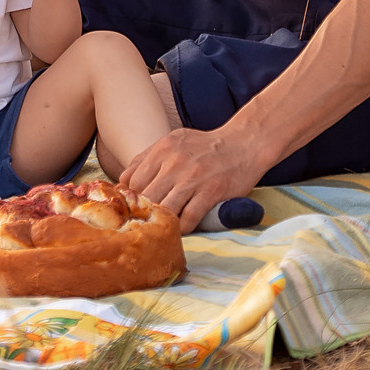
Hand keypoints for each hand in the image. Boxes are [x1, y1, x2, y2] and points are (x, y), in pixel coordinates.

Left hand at [118, 126, 269, 231]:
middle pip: (145, 197)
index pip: (131, 181)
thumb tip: (124, 180)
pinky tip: (182, 228)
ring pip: (165, 209)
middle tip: (145, 223)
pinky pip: (189, 218)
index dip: (130, 197)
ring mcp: (193, 178)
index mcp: (162, 149)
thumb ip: (149, 157)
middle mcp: (174, 163)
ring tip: (162, 228)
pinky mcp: (211, 192)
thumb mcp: (174, 141)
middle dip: (143, 212)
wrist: (244, 143)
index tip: (134, 207)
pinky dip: (183, 227)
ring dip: (162, 221)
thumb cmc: (206, 146)